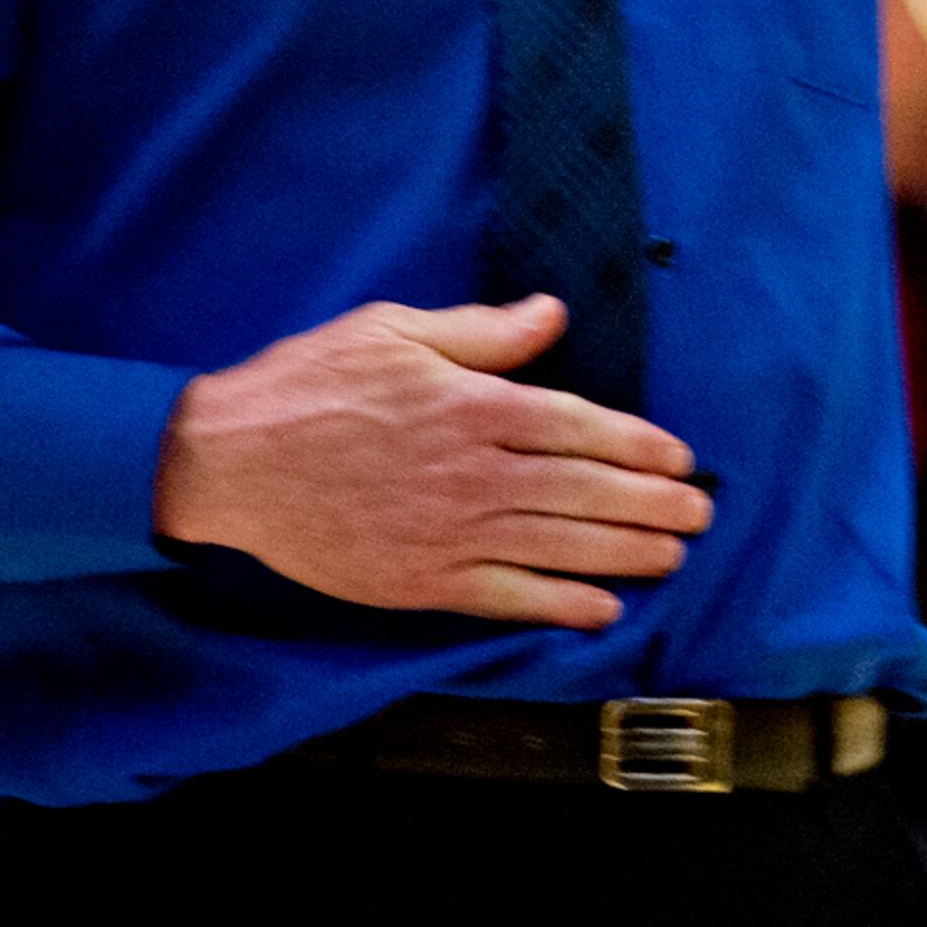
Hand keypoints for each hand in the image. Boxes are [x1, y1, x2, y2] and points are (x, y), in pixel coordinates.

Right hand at [150, 296, 711, 628]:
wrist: (226, 462)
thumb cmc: (308, 385)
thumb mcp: (393, 330)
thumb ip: (483, 333)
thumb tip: (553, 316)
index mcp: (472, 407)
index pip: (581, 427)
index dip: (639, 445)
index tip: (681, 457)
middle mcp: (472, 473)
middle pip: (585, 491)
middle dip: (652, 504)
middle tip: (701, 515)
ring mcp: (447, 533)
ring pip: (558, 546)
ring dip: (625, 553)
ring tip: (674, 557)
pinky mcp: (418, 581)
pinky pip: (505, 598)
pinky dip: (559, 605)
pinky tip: (602, 610)